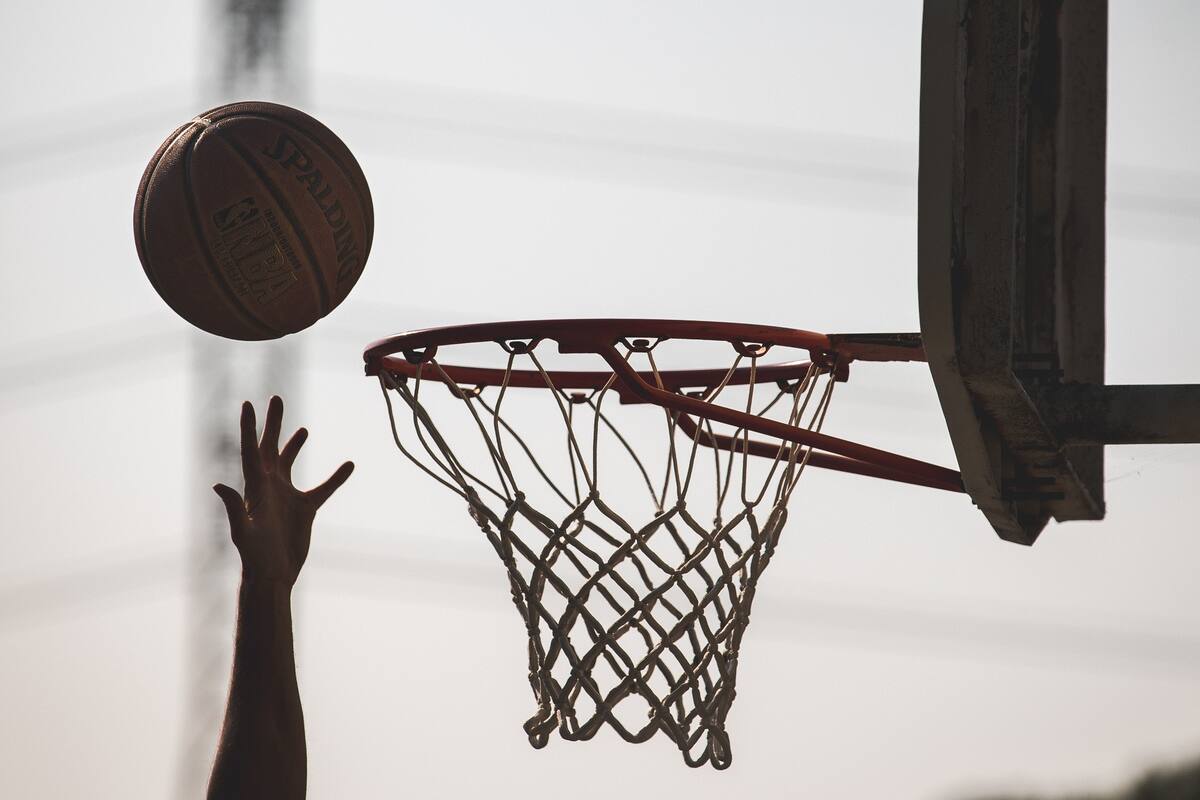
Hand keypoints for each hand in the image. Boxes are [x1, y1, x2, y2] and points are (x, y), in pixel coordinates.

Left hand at [213, 396, 353, 586]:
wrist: (273, 575)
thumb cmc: (254, 556)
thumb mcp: (243, 531)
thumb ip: (233, 508)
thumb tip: (218, 485)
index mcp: (255, 486)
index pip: (251, 449)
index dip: (248, 426)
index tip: (248, 404)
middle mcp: (269, 486)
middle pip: (270, 447)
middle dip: (273, 423)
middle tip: (276, 398)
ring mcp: (286, 497)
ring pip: (291, 464)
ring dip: (294, 445)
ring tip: (302, 429)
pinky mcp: (304, 509)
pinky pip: (323, 489)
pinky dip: (336, 478)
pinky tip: (349, 466)